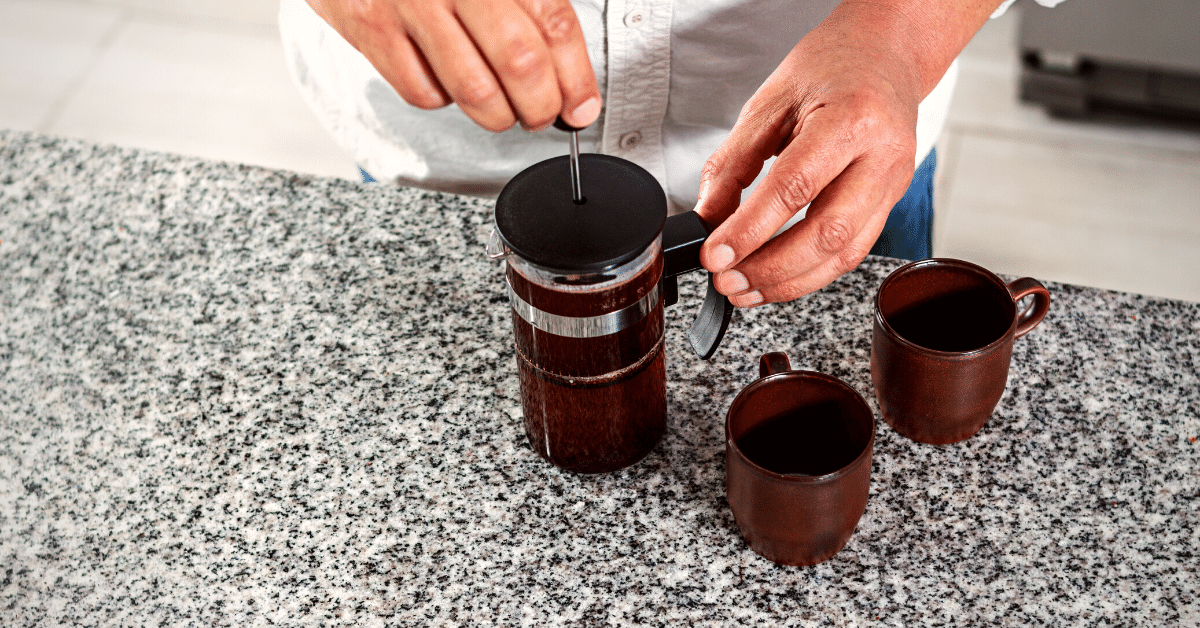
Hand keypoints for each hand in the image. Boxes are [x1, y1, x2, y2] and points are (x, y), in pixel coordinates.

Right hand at [304, 0, 601, 131]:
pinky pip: (423, 91)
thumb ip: (532, 5)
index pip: (552, 21)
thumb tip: (570, 81)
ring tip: (503, 111)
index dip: (576, 75)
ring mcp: (409, 3)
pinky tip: (448, 79)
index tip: (582, 105)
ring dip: (498, 115)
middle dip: (540, 105)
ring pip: (473, 89)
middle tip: (543, 114)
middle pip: (518, 60)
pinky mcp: (371, 27)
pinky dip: (444, 99)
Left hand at [695, 1, 983, 306]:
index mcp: (852, 118)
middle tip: (726, 280)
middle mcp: (883, 155)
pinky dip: (811, 273)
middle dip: (770, 268)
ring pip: (844, 254)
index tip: (715, 254)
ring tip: (745, 290)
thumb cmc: (832, 67)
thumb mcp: (770, 102)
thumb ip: (734, 161)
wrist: (885, 55)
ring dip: (789, 282)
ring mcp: (893, 183)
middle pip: (827, 233)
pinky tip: (777, 280)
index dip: (750, 230)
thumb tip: (708, 216)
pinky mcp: (890, 203)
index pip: (795, 187)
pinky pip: (852, 251)